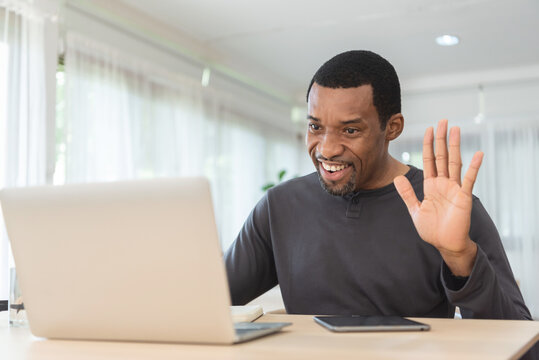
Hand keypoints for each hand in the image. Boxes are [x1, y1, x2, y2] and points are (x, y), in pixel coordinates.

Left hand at [394, 119, 483, 275]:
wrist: (445, 244)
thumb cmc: (432, 229)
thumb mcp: (415, 210)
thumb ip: (407, 194)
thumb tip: (397, 178)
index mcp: (431, 185)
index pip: (429, 160)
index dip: (428, 145)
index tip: (428, 129)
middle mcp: (443, 183)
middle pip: (442, 156)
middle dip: (441, 139)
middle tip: (442, 121)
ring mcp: (454, 188)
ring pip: (454, 163)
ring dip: (455, 146)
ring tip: (456, 129)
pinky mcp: (463, 197)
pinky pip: (468, 180)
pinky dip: (473, 167)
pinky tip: (478, 154)